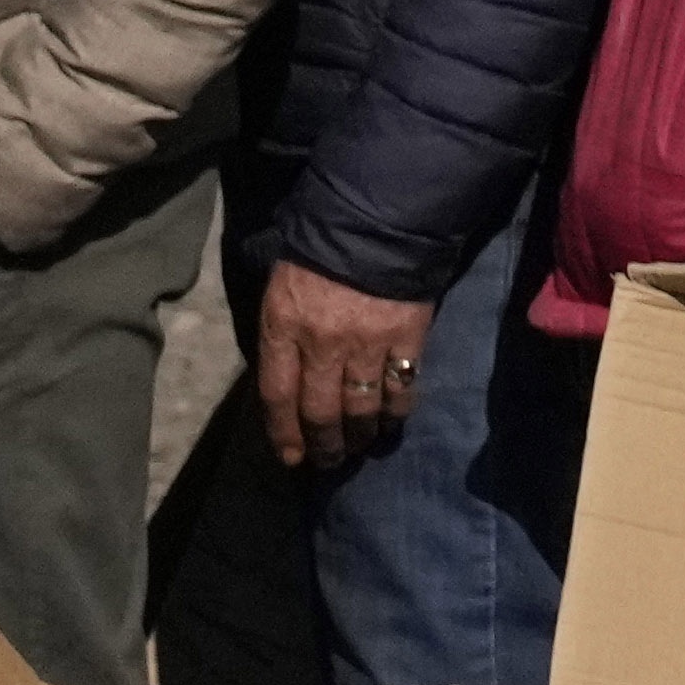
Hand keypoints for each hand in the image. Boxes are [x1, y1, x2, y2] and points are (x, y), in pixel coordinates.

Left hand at [246, 257, 435, 471]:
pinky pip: (401, 391)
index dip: (284, 433)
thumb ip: (282, 337)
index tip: (292, 458)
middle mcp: (322, 342)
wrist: (376, 223)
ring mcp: (367, 343)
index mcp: (283, 326)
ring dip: (359, 436)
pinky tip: (391, 423)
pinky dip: (396, 414)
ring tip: (359, 447)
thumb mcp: (281, 292)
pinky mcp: (406, 339)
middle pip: (321, 410)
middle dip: (324, 444)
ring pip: (361, 408)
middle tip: (329, 460)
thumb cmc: (319, 258)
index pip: (277, 395)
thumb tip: (288, 386)